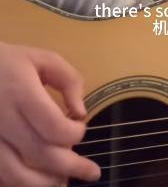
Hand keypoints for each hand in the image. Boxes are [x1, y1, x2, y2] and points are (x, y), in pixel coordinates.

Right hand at [0, 42, 100, 185]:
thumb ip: (67, 79)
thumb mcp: (41, 59)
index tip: (80, 126)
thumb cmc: (9, 63)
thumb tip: (80, 111)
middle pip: (39, 153)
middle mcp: (4, 120)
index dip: (73, 133)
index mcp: (22, 94)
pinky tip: (34, 182)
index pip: (53, 127)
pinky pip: (0, 175)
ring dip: (43, 183)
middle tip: (92, 172)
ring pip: (15, 174)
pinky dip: (18, 183)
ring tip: (63, 182)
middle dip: (70, 166)